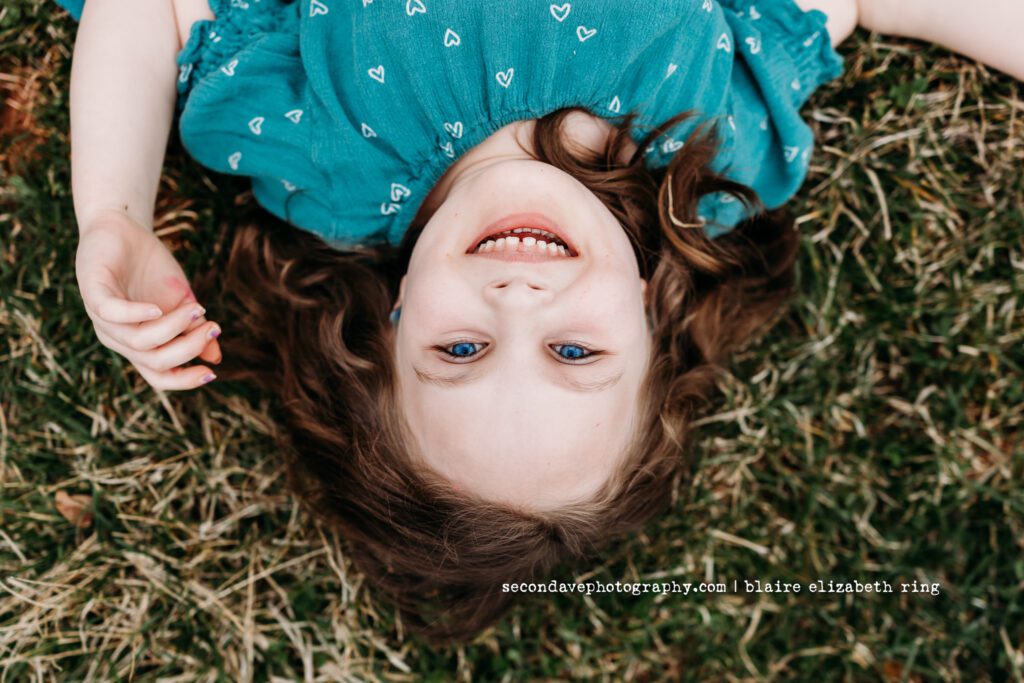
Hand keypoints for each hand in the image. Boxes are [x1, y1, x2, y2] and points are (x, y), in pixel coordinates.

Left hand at [75, 210, 221, 390]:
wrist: (122, 228)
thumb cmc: (150, 268)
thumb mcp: (182, 301)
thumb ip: (195, 328)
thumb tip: (215, 356)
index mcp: (137, 344)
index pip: (158, 376)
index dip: (184, 380)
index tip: (213, 372)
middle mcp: (117, 338)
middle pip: (154, 362)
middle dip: (188, 348)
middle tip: (213, 328)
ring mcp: (102, 318)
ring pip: (139, 340)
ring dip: (173, 328)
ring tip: (197, 309)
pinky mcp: (92, 292)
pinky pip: (112, 313)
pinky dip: (137, 314)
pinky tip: (159, 307)